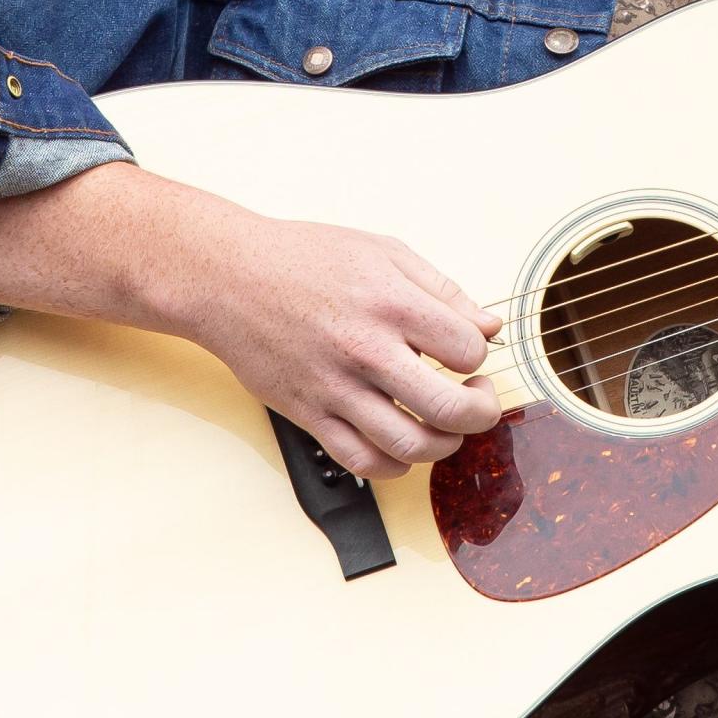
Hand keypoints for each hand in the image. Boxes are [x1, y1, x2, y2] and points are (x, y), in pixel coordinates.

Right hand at [152, 197, 506, 480]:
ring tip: (447, 426)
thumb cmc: (304, 258)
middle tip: (479, 401)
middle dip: (481, 413)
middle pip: (449, 408)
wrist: (228, 277)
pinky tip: (404, 446)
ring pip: (410, 446)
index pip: (468, 350)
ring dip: (445, 445)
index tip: (469, 354)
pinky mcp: (308, 414)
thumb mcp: (384, 252)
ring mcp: (335, 388)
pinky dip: (395, 465)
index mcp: (392, 303)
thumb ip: (442, 291)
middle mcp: (366, 350)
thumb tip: (488, 328)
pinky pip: (362, 461)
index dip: (479, 356)